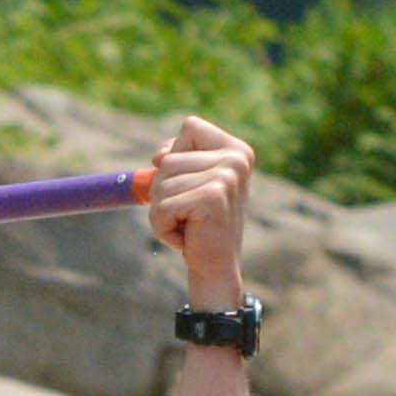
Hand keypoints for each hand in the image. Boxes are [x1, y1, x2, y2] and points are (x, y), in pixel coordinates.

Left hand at [141, 115, 254, 302]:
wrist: (215, 269)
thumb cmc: (199, 227)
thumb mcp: (190, 185)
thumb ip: (176, 161)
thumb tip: (159, 157)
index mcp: (236, 150)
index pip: (190, 126)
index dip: (174, 151)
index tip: (181, 180)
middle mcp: (236, 158)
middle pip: (169, 159)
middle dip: (164, 191)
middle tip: (187, 214)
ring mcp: (227, 176)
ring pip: (161, 183)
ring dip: (161, 211)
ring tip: (187, 225)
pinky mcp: (213, 197)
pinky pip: (163, 207)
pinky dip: (163, 227)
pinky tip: (186, 237)